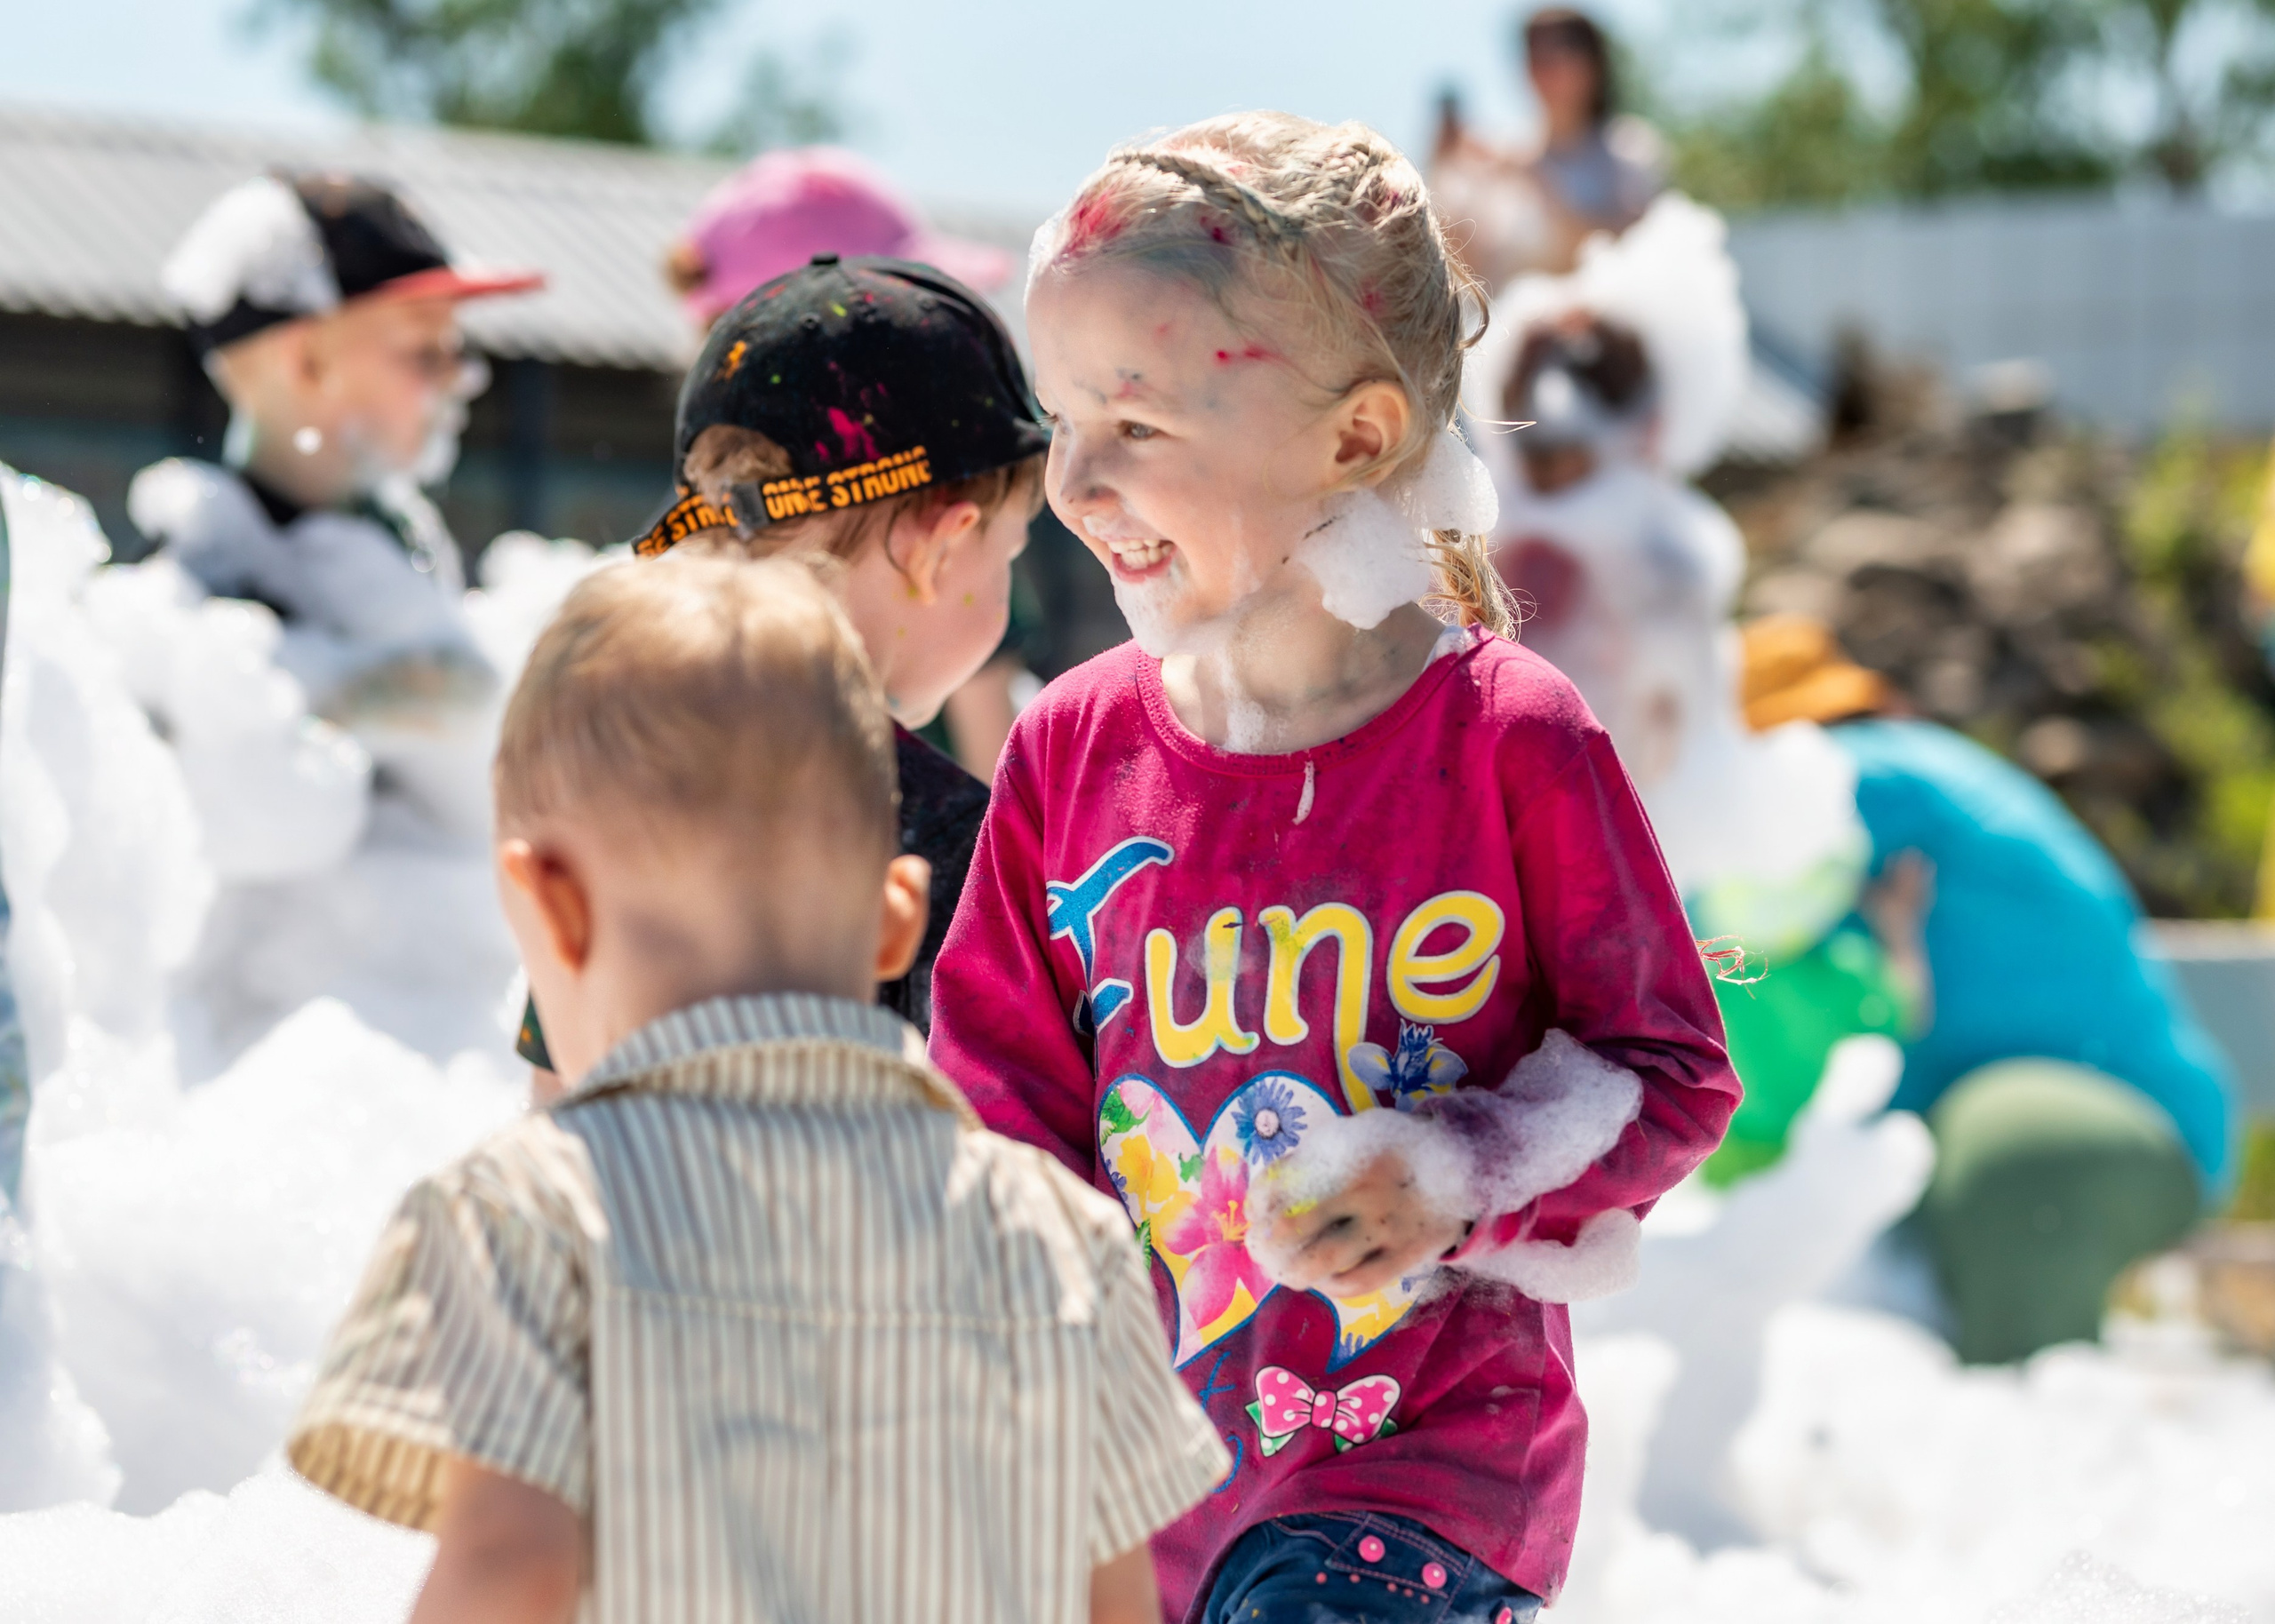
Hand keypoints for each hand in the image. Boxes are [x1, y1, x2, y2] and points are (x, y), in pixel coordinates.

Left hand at [1250, 1151, 1468, 1299]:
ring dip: (1294, 1270)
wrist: (1463, 1164)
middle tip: (1262, 1248)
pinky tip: (1324, 1281)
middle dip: (1269, 1242)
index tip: (1254, 1213)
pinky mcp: (1407, 1253)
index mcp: (1345, 1151)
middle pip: (1295, 1226)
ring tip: (1286, 1271)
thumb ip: (1308, 1160)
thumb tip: (1262, 1199)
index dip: (1258, 1202)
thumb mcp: (1351, 1136)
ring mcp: (1386, 1225)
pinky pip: (1360, 1281)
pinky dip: (1334, 1286)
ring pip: (1324, 1259)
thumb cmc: (1388, 1152)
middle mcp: (1363, 1189)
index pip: (1282, 1183)